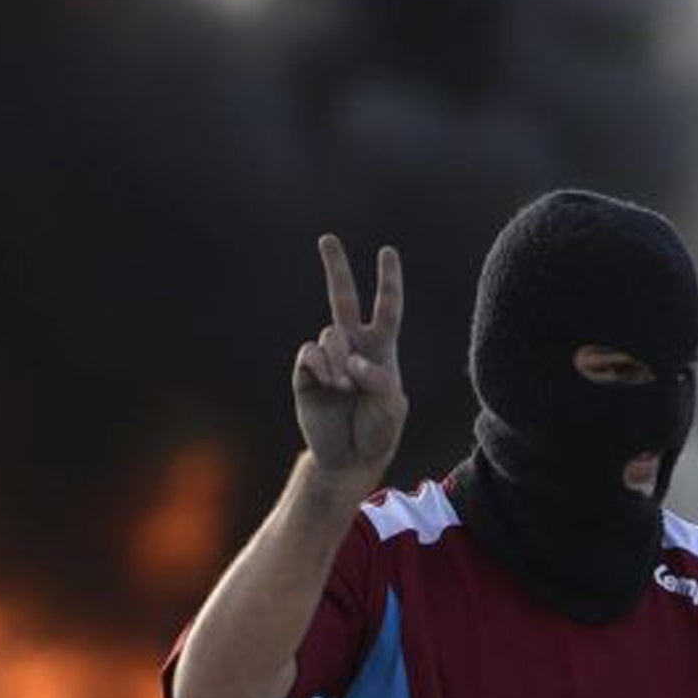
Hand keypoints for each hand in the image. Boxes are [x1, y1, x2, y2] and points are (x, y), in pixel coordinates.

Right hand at [293, 235, 406, 484]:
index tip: (386, 251)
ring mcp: (327, 359)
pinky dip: (322, 367)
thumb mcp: (392, 407)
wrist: (348, 459)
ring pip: (331, 335)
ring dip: (341, 360)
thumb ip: (378, 379)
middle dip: (336, 267)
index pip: (386, 307)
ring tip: (345, 388)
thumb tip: (350, 361)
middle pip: (343, 298)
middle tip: (327, 238)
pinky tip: (330, 385)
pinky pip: (310, 354)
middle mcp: (352, 347)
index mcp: (381, 349)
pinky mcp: (305, 374)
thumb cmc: (377, 432)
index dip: (388, 280)